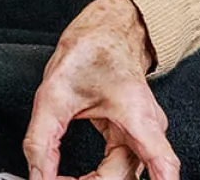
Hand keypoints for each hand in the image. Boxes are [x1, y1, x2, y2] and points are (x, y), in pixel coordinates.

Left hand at [22, 0, 178, 179]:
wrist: (106, 35)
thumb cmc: (89, 54)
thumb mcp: (53, 96)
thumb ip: (42, 141)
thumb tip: (38, 176)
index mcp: (138, 116)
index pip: (161, 163)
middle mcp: (149, 130)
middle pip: (127, 177)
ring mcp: (144, 136)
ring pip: (123, 176)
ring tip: (60, 179)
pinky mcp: (134, 138)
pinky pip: (119, 169)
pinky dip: (97, 178)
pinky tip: (75, 179)